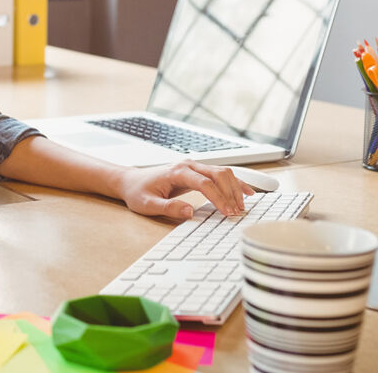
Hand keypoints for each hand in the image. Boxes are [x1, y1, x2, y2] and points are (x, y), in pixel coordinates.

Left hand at [116, 160, 255, 219]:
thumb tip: (189, 212)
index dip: (218, 198)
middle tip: (238, 212)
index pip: (205, 183)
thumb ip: (168, 208)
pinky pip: (220, 174)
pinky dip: (234, 183)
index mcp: (177, 172)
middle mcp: (188, 165)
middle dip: (231, 193)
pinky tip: (246, 192)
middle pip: (219, 174)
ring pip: (223, 172)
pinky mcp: (197, 172)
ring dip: (235, 188)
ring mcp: (194, 167)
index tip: (227, 212)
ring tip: (243, 206)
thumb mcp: (147, 204)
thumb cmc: (138, 192)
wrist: (131, 181)